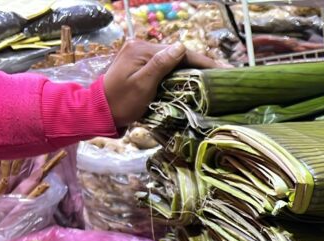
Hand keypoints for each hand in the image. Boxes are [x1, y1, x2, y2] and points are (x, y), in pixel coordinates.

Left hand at [102, 40, 221, 127]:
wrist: (100, 111)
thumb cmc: (121, 102)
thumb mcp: (142, 84)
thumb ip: (160, 64)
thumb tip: (181, 47)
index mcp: (141, 50)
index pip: (179, 52)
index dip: (203, 61)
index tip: (223, 69)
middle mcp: (140, 47)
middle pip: (177, 54)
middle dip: (200, 64)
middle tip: (223, 75)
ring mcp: (139, 55)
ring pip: (172, 60)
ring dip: (191, 68)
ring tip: (213, 77)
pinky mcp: (139, 64)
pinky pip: (164, 65)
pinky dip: (180, 71)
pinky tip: (193, 78)